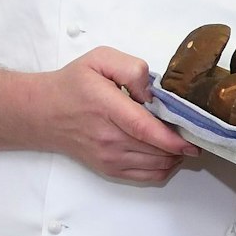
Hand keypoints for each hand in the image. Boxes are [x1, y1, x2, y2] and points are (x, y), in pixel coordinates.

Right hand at [33, 47, 196, 182]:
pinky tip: (169, 154)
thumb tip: (151, 92)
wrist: (42, 112)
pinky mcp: (108, 168)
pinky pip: (146, 176)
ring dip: (175, 156)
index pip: (143, 128)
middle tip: (193, 131)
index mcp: (106, 107)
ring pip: (155, 165)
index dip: (172, 138)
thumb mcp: (100, 60)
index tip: (193, 140)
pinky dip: (164, 168)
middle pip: (155, 150)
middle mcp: (107, 137)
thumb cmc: (73, 84)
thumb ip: (131, 69)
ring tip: (182, 140)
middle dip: (181, 144)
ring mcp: (107, 156)